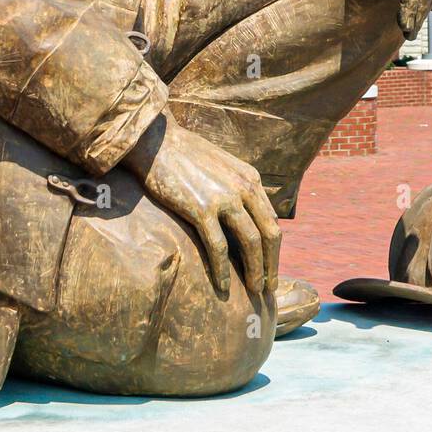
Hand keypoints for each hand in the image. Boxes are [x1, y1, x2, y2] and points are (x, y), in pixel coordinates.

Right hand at [122, 111, 280, 296]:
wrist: (157, 141)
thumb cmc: (186, 156)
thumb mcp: (223, 166)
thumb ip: (239, 188)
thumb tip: (251, 217)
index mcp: (251, 178)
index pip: (272, 221)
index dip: (274, 249)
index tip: (270, 268)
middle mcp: (243, 188)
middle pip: (269, 234)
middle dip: (271, 265)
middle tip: (268, 287)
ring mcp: (224, 198)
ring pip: (251, 243)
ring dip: (255, 271)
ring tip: (253, 290)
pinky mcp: (201, 209)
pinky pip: (218, 247)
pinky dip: (223, 270)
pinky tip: (222, 286)